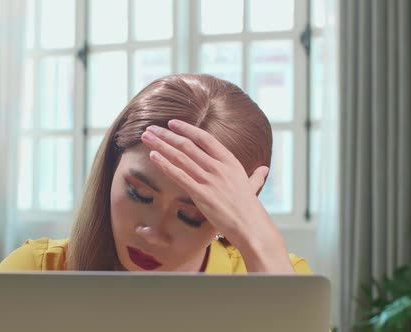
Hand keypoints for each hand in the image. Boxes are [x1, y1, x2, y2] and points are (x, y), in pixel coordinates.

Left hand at [140, 119, 293, 272]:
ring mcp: (209, 180)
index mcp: (230, 161)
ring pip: (180, 157)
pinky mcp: (201, 194)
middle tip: (150, 128)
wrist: (251, 225)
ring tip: (146, 137)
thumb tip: (264, 169)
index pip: (204, 138)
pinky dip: (165, 164)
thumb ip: (255, 176)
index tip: (171, 123)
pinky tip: (153, 156)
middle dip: (166, 135)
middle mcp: (218, 167)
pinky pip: (179, 176)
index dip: (186, 129)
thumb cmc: (250, 208)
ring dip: (161, 145)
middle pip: (187, 145)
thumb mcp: (253, 186)